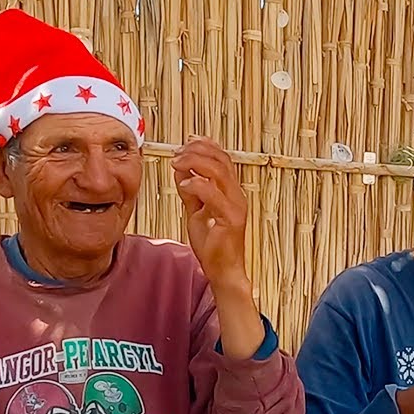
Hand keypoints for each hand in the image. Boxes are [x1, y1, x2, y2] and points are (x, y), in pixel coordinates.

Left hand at [172, 137, 248, 288]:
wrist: (223, 271)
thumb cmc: (213, 245)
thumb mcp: (196, 212)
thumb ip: (190, 192)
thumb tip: (180, 170)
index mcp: (231, 192)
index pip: (223, 159)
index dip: (206, 146)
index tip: (186, 142)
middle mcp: (237, 195)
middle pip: (222, 160)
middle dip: (197, 151)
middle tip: (177, 152)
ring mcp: (236, 206)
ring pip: (220, 171)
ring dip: (195, 162)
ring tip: (176, 163)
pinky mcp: (231, 219)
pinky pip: (213, 194)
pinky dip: (196, 185)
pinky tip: (183, 186)